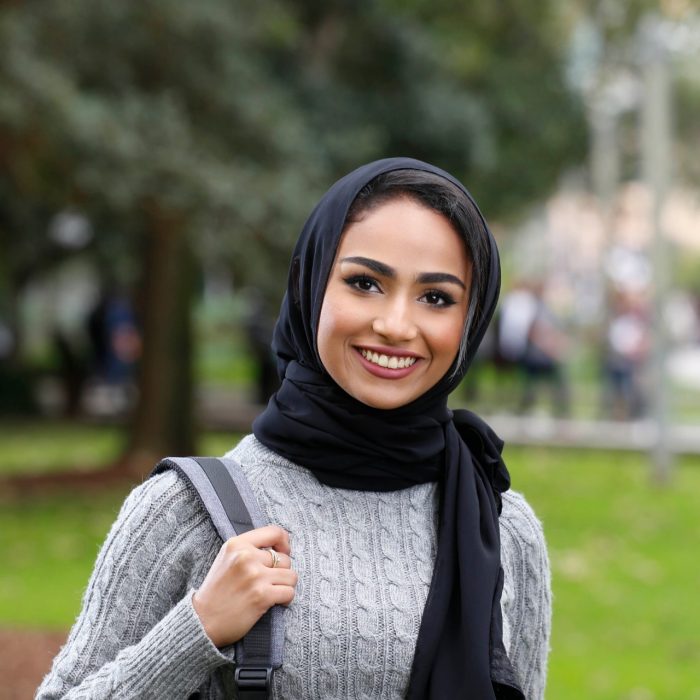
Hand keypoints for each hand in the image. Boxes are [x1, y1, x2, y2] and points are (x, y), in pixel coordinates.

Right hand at [192, 525, 296, 647]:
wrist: (202, 621)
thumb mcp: (226, 559)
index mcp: (237, 544)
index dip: (284, 543)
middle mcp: (246, 556)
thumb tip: (278, 548)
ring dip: (284, 586)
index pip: (274, 532)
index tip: (283, 552)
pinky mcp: (262, 595)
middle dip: (280, 572)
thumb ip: (248, 550)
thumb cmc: (216, 592)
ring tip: (271, 593)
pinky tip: (274, 602)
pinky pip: (289, 592)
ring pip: (291, 576)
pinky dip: (285, 599)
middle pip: (284, 558)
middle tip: (267, 583)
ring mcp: (255, 576)